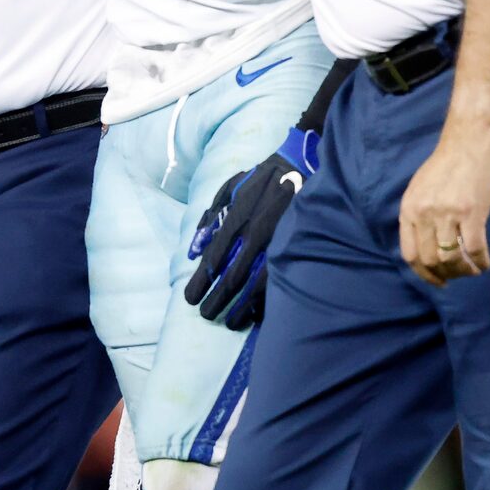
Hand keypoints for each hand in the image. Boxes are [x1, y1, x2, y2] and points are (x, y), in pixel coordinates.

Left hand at [184, 129, 319, 328]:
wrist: (300, 166)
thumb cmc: (258, 181)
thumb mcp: (229, 190)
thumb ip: (209, 219)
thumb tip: (192, 251)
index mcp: (237, 219)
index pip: (214, 258)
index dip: (200, 282)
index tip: (189, 299)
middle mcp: (256, 234)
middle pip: (232, 277)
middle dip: (217, 300)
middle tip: (205, 314)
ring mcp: (278, 243)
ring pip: (256, 285)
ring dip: (240, 308)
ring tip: (230, 322)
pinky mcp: (296, 249)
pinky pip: (280, 281)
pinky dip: (266, 301)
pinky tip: (256, 313)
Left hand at [398, 117, 489, 286]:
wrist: (471, 139)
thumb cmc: (450, 162)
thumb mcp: (421, 188)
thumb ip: (420, 213)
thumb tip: (428, 243)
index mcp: (409, 209)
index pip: (410, 254)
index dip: (424, 273)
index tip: (437, 281)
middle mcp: (424, 214)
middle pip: (430, 260)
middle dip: (445, 275)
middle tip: (458, 277)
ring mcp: (447, 214)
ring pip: (451, 259)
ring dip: (463, 271)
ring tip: (472, 271)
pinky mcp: (471, 212)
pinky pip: (474, 249)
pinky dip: (481, 262)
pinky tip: (485, 264)